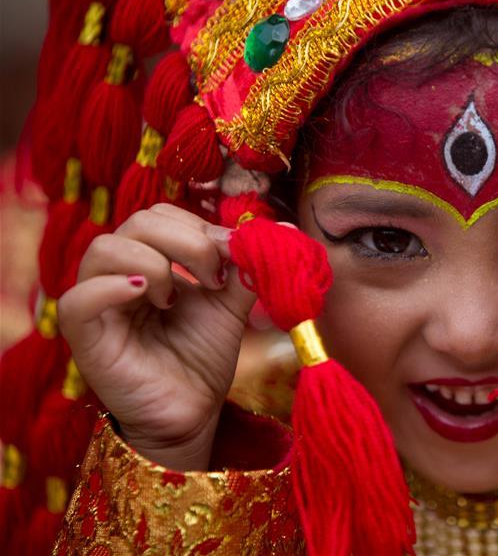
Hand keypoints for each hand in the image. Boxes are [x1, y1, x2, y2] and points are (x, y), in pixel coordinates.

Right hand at [58, 204, 255, 469]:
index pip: (162, 215)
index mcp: (150, 260)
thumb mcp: (230, 305)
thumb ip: (246, 268)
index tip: (232, 257)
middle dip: (186, 241)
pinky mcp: (85, 337)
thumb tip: (286, 232)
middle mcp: (119, 274)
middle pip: (138, 223)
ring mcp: (98, 304)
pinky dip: (111, 288)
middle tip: (214, 277)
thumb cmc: (203, 358)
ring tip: (176, 299)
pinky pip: (78, 299)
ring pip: (104, 249)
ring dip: (153, 263)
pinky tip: (145, 295)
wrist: (193, 413)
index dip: (199, 227)